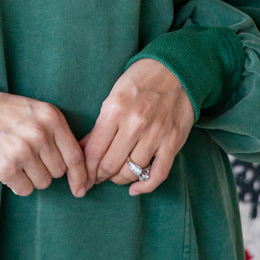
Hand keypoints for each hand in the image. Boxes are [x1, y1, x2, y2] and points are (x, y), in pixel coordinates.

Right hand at [0, 86, 89, 197]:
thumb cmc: (3, 113)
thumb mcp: (36, 113)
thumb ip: (56, 134)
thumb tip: (78, 169)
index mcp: (51, 118)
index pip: (75, 156)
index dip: (80, 176)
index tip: (81, 189)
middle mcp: (39, 134)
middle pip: (58, 172)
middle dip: (46, 169)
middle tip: (27, 156)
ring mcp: (22, 151)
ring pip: (43, 183)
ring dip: (31, 177)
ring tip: (15, 159)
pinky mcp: (5, 168)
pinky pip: (24, 189)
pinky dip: (16, 183)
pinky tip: (5, 166)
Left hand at [79, 58, 193, 195]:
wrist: (177, 70)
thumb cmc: (141, 81)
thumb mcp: (113, 96)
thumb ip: (100, 126)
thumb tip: (82, 150)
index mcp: (115, 110)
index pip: (94, 151)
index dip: (85, 168)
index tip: (82, 174)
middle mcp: (135, 124)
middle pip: (110, 165)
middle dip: (99, 176)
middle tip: (96, 177)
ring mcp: (156, 135)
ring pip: (131, 172)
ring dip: (119, 179)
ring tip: (114, 176)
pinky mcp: (173, 142)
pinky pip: (157, 174)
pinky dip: (144, 187)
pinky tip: (134, 189)